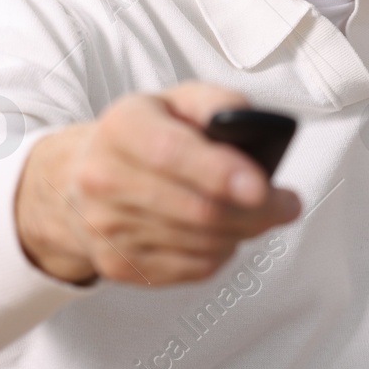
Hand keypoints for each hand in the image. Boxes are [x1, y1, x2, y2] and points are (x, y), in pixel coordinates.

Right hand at [14, 82, 301, 284]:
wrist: (81, 178)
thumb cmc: (148, 135)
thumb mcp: (179, 101)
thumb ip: (219, 104)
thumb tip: (253, 124)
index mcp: (123, 127)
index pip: (170, 153)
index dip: (220, 173)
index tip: (262, 186)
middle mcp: (103, 178)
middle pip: (196, 209)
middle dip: (257, 211)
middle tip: (287, 204)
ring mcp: (106, 227)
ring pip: (201, 243)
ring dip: (245, 231)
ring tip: (259, 213)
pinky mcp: (117, 264)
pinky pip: (192, 268)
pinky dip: (222, 251)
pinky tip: (224, 232)